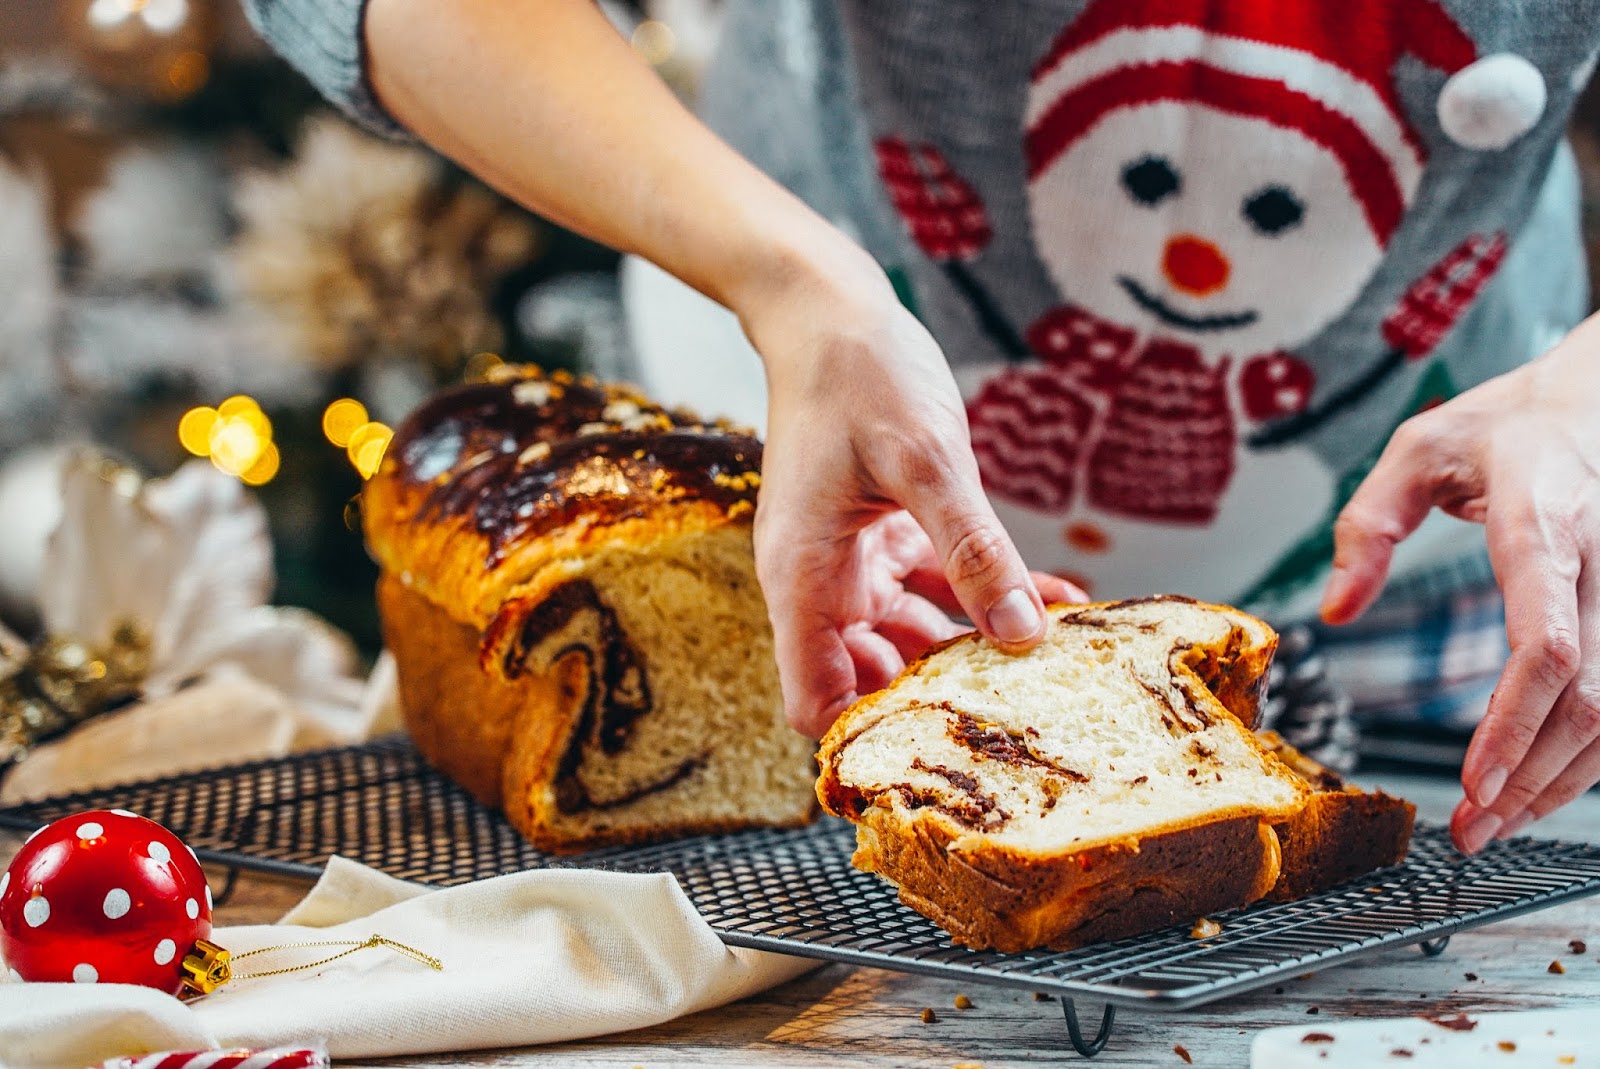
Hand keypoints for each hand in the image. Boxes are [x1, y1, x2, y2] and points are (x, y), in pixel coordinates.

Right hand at [741, 256, 1082, 737]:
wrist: (828, 312)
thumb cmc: (858, 375)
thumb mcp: (927, 461)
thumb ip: (973, 550)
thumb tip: (1022, 637)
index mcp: (804, 577)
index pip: (814, 700)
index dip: (864, 739)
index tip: (938, 754)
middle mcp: (820, 583)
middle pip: (867, 681)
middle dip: (934, 702)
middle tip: (1019, 714)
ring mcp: (850, 564)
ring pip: (909, 641)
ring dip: (971, 650)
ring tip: (1051, 662)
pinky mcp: (881, 539)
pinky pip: (936, 589)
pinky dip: (983, 598)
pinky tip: (1051, 600)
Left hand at [1319, 321, 1599, 852]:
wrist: (1597, 400)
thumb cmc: (1502, 425)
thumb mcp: (1415, 449)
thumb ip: (1367, 526)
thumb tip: (1332, 610)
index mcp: (1542, 522)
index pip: (1546, 641)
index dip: (1516, 721)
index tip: (1475, 779)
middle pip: (1588, 697)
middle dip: (1530, 776)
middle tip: (1472, 829)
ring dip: (1560, 780)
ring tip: (1496, 824)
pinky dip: (1586, 754)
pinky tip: (1540, 785)